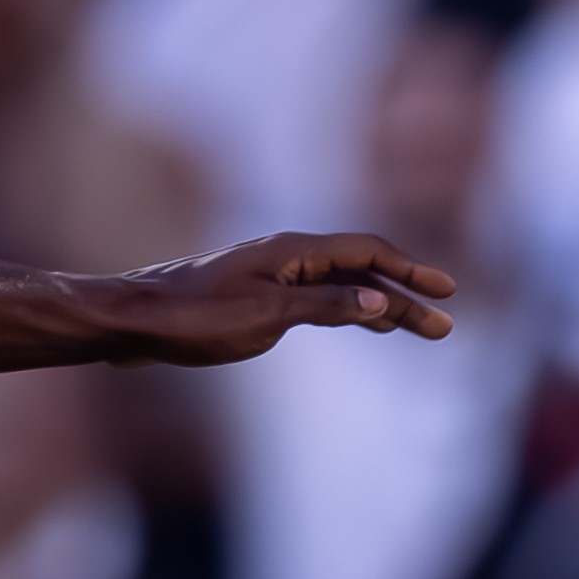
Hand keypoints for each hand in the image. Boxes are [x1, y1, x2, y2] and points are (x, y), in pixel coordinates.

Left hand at [101, 232, 456, 364]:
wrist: (135, 321)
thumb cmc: (194, 317)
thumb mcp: (266, 316)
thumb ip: (324, 307)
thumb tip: (378, 301)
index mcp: (292, 250)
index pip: (366, 252)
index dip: (409, 271)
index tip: (444, 292)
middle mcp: (286, 256)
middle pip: (360, 271)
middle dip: (403, 297)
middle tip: (443, 326)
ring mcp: (272, 274)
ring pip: (340, 286)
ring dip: (379, 306)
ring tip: (413, 328)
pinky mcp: (257, 295)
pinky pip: (318, 298)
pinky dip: (347, 309)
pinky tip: (361, 323)